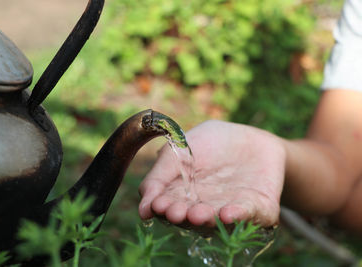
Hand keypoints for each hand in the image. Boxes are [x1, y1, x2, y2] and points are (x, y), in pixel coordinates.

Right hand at [138, 120, 285, 226]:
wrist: (250, 136)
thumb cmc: (211, 142)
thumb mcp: (180, 149)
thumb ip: (160, 174)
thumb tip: (144, 208)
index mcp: (181, 196)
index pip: (167, 206)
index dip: (161, 207)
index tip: (157, 205)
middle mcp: (203, 208)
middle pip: (190, 218)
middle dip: (183, 217)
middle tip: (177, 212)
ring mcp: (229, 208)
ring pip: (217, 220)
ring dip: (207, 219)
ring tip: (198, 214)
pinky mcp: (257, 207)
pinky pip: (249, 214)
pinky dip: (239, 215)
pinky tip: (228, 212)